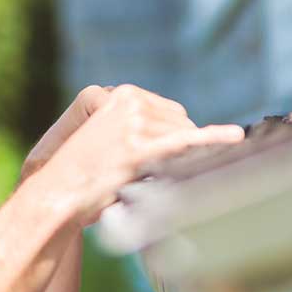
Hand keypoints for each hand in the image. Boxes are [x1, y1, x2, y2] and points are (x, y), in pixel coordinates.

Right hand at [24, 84, 243, 224]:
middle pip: (179, 121)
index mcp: (121, 94)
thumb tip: (184, 131)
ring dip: (173, 160)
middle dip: (174, 147)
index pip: (169, 112)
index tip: (156, 157)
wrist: (57, 196)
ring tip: (140, 176)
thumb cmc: (81, 175)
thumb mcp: (107, 137)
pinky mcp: (139, 148)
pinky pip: (185, 141)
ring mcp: (135, 124)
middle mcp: (129, 101)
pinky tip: (234, 136)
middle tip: (145, 172)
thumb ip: (139, 126)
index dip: (169, 137)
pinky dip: (213, 138)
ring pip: (182, 137)